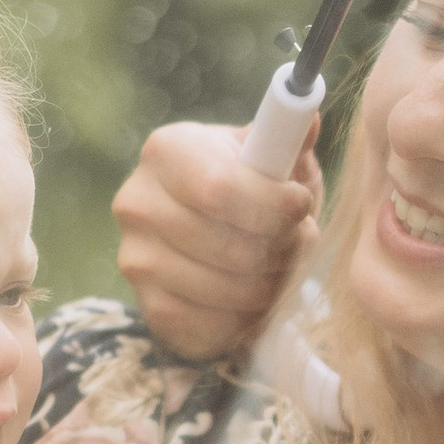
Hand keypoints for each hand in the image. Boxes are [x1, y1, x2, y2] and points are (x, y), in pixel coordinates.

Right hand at [111, 118, 316, 359]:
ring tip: (282, 267)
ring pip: (228, 289)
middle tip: (300, 242)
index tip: (302, 206)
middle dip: (283, 250)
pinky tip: (255, 295)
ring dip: (273, 285)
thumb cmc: (253, 187)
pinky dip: (249, 317)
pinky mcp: (149, 308)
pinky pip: (215, 324)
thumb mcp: (272, 155)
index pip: (219, 188)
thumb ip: (288, 140)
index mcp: (166, 151)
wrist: (217, 234)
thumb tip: (307, 119)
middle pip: (230, 245)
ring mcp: (137, 259)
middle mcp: (137, 202)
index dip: (273, 204)